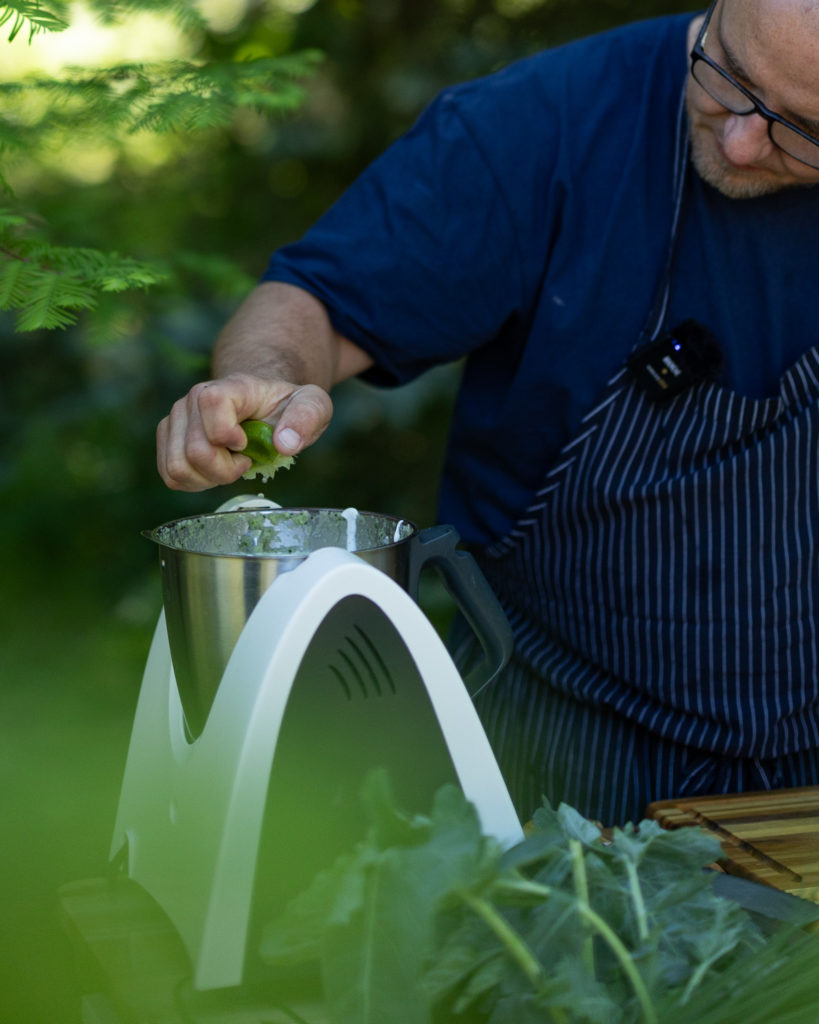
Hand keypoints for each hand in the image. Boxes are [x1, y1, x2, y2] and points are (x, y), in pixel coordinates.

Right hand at [156, 372, 332, 490]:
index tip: (248, 445)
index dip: (227, 434)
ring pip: (177, 467)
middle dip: (225, 471)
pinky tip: (214, 472)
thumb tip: (284, 444)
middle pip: (195, 450)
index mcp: (230, 387)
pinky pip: (169, 474)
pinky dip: (194, 482)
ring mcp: (176, 418)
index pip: (211, 403)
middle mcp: (193, 399)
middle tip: (245, 462)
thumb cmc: (285, 406)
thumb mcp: (312, 405)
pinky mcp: (168, 437)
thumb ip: (306, 418)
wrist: (261, 404)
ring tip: (229, 466)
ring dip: (208, 479)